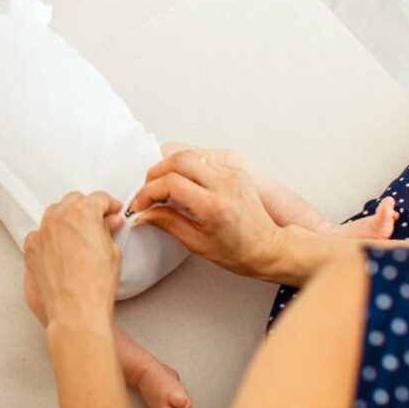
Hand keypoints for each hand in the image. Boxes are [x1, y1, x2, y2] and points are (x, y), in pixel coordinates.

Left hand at [23, 191, 124, 329]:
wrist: (74, 313)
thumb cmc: (94, 287)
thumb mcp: (112, 253)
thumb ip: (108, 232)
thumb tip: (110, 223)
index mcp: (81, 214)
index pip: (98, 198)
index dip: (109, 204)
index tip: (112, 211)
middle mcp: (57, 220)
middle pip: (73, 201)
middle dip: (86, 208)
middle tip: (98, 222)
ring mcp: (40, 235)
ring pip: (53, 216)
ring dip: (65, 220)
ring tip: (77, 235)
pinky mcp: (30, 252)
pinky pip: (39, 237)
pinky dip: (49, 239)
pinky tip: (59, 251)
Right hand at [128, 151, 284, 279]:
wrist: (268, 247)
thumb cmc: (238, 252)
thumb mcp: (196, 244)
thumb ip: (167, 223)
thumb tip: (143, 214)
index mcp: (213, 206)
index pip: (170, 183)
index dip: (148, 192)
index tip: (140, 204)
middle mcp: (224, 185)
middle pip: (178, 160)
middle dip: (155, 173)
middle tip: (147, 190)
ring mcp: (232, 175)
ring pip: (190, 156)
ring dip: (170, 167)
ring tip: (162, 185)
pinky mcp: (236, 171)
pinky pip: (204, 160)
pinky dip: (188, 168)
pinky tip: (183, 183)